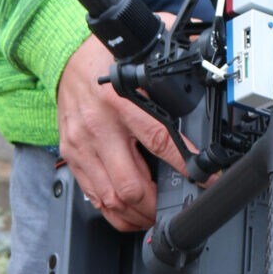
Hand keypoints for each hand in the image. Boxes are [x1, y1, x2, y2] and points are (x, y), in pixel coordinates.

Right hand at [55, 26, 185, 232]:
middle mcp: (98, 127)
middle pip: (130, 185)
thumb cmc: (106, 59)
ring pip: (111, 199)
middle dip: (156, 205)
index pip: (158, 140)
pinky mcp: (72, 157)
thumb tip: (207, 78)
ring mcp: (81, 146)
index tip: (205, 177)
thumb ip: (172, 75)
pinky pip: (93, 196)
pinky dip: (114, 211)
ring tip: (153, 214)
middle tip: (174, 206)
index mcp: (119, 100)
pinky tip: (130, 211)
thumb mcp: (143, 62)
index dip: (184, 165)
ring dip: (136, 214)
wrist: (66, 58)